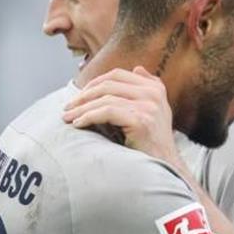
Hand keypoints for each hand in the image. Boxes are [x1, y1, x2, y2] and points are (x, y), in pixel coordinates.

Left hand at [63, 66, 178, 162]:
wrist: (165, 164)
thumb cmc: (154, 140)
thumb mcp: (157, 109)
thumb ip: (147, 88)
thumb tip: (137, 68)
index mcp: (155, 88)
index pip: (118, 74)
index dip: (95, 82)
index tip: (81, 94)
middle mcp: (153, 94)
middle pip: (108, 85)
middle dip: (84, 95)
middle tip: (68, 107)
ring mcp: (148, 106)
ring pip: (104, 99)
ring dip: (81, 108)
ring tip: (68, 117)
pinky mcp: (140, 120)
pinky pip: (106, 112)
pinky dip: (88, 117)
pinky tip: (78, 124)